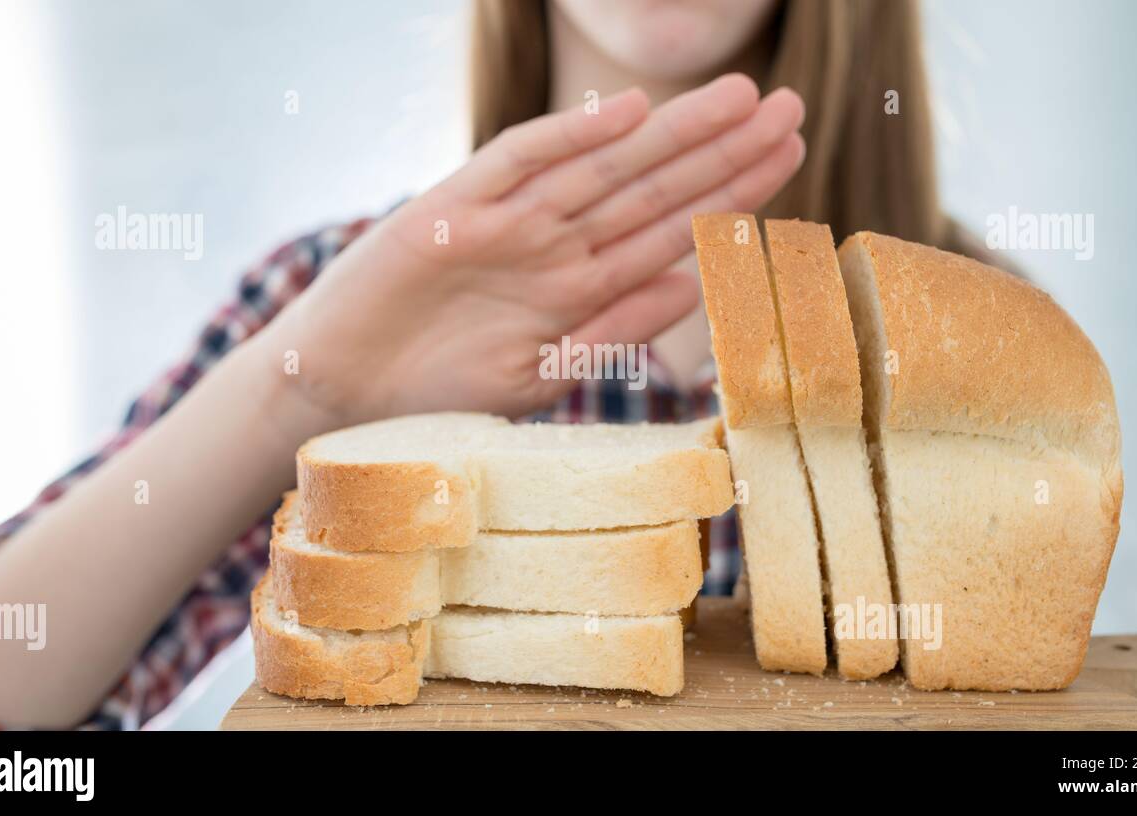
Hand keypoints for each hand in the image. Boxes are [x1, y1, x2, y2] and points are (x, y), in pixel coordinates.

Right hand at [258, 74, 804, 430]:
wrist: (344, 394)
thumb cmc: (438, 393)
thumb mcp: (540, 373)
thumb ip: (610, 331)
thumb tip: (689, 286)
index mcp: (580, 283)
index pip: (672, 229)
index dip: (732, 194)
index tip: (790, 161)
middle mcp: (554, 243)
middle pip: (653, 187)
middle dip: (723, 150)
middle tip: (792, 108)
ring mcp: (507, 221)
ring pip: (604, 167)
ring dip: (670, 135)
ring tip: (740, 101)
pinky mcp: (452, 209)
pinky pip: (518, 165)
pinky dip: (567, 138)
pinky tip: (626, 113)